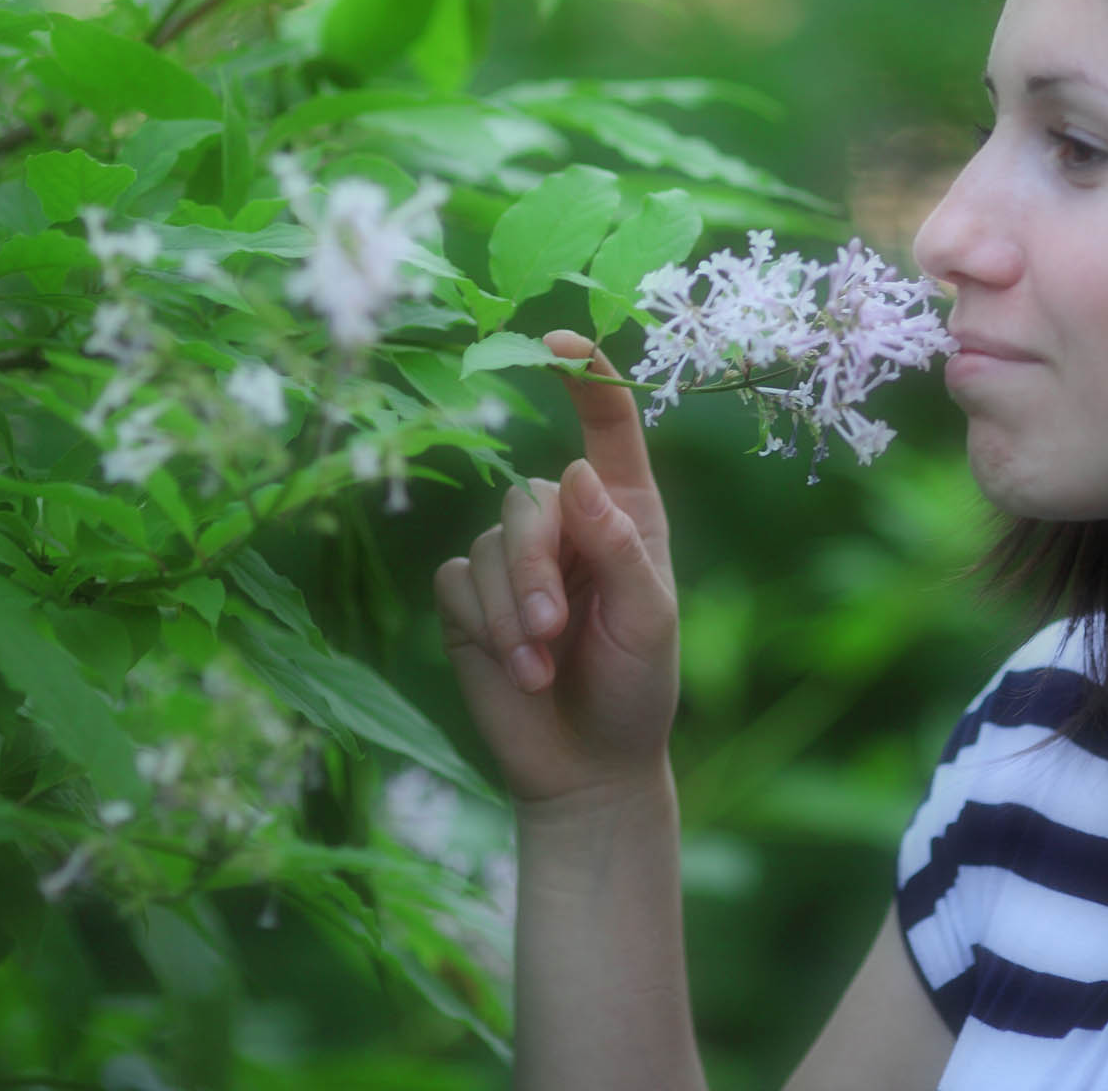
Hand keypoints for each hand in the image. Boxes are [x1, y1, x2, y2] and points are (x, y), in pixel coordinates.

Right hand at [433, 330, 679, 806]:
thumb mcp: (649, 619)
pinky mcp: (470, 599)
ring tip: (541, 665)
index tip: (557, 341)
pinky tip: (517, 670)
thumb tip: (573, 472)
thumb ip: (618, 546)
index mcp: (624, 512)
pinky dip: (486, 627)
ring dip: (513, 611)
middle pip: (527, 499)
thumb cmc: (637, 686)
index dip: (585, 377)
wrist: (587, 767)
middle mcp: (566, 524)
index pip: (606, 427)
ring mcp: (513, 559)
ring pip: (489, 543)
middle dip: (535, 568)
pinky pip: (458, 581)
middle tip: (554, 631)